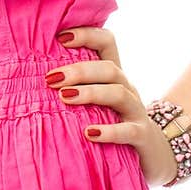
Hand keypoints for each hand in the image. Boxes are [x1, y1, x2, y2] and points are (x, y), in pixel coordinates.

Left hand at [48, 26, 177, 187]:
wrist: (155, 155)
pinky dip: (109, 131)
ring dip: (90, 92)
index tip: (60, 37)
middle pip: (109, 68)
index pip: (107, 42)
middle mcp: (127, 88)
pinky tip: (89, 134)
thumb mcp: (97, 102)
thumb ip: (75, 87)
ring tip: (65, 97)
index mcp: (114, 75)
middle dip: (80, 70)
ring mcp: (136, 111)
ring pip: (119, 93)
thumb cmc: (114, 123)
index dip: (87, 34)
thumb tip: (34, 79)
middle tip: (51, 78)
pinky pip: (129, 131)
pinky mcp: (142, 136)